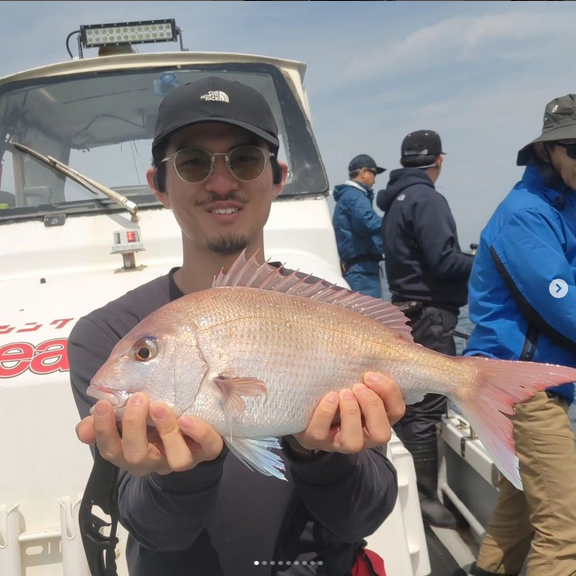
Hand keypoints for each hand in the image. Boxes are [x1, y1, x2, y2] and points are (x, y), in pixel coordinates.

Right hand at [75, 392, 223, 475]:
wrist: (192, 434)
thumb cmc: (152, 423)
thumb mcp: (126, 420)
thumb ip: (104, 423)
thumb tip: (82, 428)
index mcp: (132, 453)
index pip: (111, 450)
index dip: (104, 431)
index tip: (103, 405)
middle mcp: (156, 460)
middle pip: (138, 456)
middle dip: (134, 427)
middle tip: (138, 398)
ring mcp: (183, 457)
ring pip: (176, 459)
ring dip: (167, 432)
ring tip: (160, 408)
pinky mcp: (208, 450)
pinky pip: (208, 448)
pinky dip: (199, 433)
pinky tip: (188, 419)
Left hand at [292, 372, 404, 453]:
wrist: (306, 407)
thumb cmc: (338, 389)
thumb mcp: (355, 381)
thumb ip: (370, 373)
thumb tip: (386, 348)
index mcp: (377, 419)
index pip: (397, 411)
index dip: (389, 392)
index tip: (370, 375)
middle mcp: (362, 436)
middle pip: (382, 434)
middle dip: (372, 405)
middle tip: (357, 386)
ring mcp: (338, 442)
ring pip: (353, 442)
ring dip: (351, 413)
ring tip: (343, 392)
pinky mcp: (315, 440)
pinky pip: (320, 433)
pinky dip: (326, 413)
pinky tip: (329, 397)